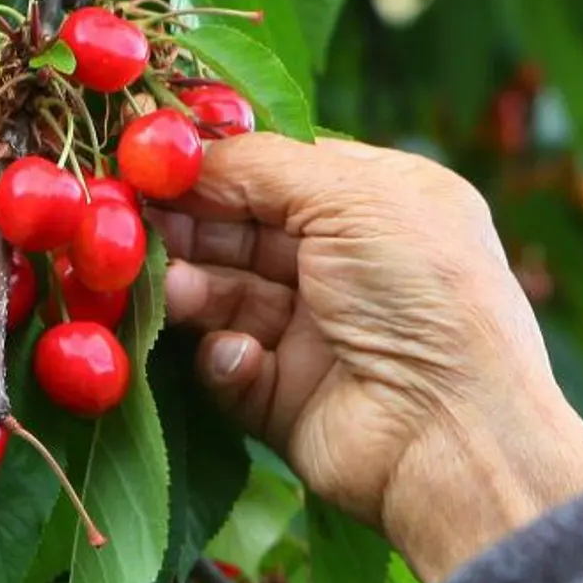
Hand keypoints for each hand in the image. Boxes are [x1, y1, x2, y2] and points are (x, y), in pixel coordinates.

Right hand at [149, 133, 582, 582]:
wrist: (454, 434)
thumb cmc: (422, 292)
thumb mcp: (354, 198)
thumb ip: (262, 165)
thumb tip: (184, 148)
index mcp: (385, 204)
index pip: (284, 169)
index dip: (220, 165)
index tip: (150, 160)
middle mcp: (353, 263)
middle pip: (245, 230)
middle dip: (189, 223)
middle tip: (129, 221)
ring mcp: (319, 331)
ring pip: (228, 293)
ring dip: (195, 287)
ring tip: (173, 286)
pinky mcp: (287, 396)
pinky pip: (231, 364)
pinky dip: (225, 355)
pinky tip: (240, 355)